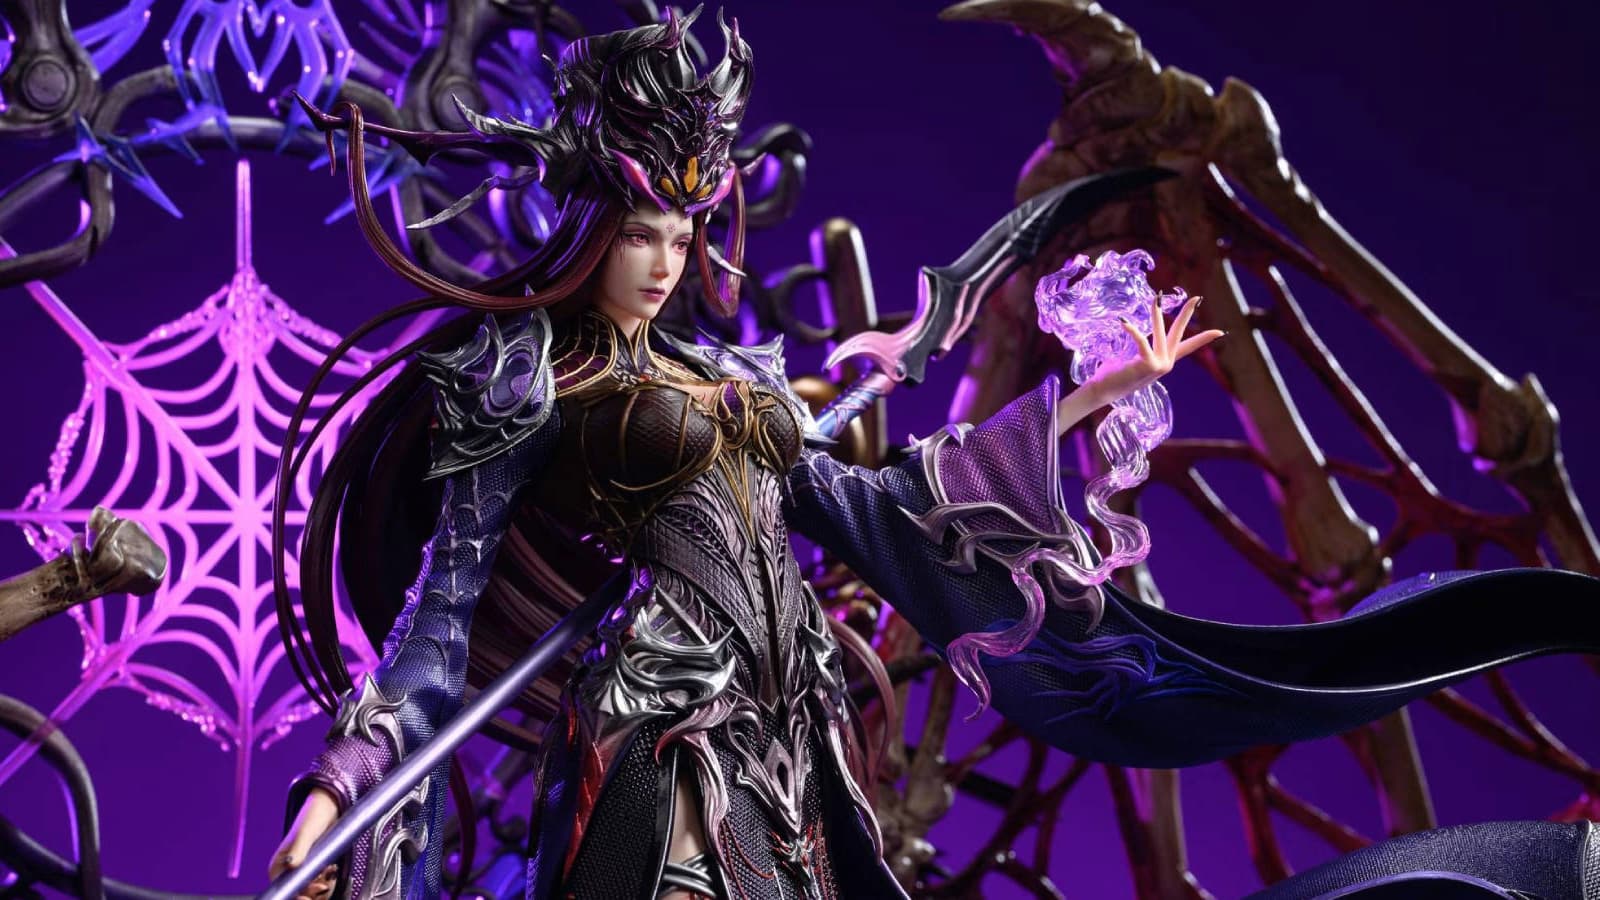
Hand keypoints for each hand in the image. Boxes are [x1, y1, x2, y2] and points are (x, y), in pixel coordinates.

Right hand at [267, 786, 340, 898]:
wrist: (330, 806)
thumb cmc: (313, 816)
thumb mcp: (306, 832)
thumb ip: (299, 848)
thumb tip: (291, 865)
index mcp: (278, 866)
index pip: (284, 889)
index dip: (296, 895)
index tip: (308, 895)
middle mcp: (288, 871)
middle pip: (298, 894)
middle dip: (312, 893)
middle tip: (323, 885)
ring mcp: (304, 871)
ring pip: (311, 892)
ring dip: (322, 888)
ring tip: (329, 871)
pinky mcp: (317, 868)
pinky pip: (321, 884)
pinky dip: (329, 881)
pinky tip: (332, 869)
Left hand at [1088, 295, 1221, 405]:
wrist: (1104, 390)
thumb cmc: (1115, 374)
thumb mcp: (1133, 358)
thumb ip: (1143, 348)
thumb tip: (1142, 331)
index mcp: (1164, 362)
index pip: (1187, 347)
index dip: (1203, 339)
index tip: (1220, 332)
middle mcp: (1166, 364)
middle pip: (1179, 334)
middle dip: (1186, 314)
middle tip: (1196, 298)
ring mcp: (1159, 365)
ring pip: (1160, 334)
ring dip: (1157, 315)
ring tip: (1156, 298)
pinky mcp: (1148, 364)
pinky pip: (1141, 341)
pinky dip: (1132, 330)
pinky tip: (1123, 321)